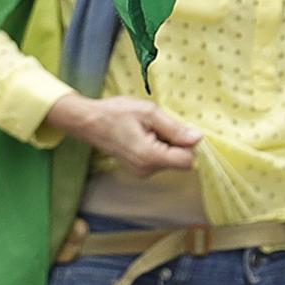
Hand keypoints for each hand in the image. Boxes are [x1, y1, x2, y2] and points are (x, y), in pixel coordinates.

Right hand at [47, 95, 201, 174]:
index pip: (188, 161)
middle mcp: (146, 170)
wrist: (87, 121)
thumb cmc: (115, 113)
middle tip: (157, 126)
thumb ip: (175, 128)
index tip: (177, 129)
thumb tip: (198, 139)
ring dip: (166, 144)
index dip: (189, 144)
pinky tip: (143, 135)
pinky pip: (159, 160)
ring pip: (170, 160)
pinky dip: (158, 147)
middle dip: (176, 142)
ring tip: (147, 129)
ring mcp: (140, 172)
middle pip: (180, 160)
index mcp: (150, 157)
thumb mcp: (149, 112)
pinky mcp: (137, 169)